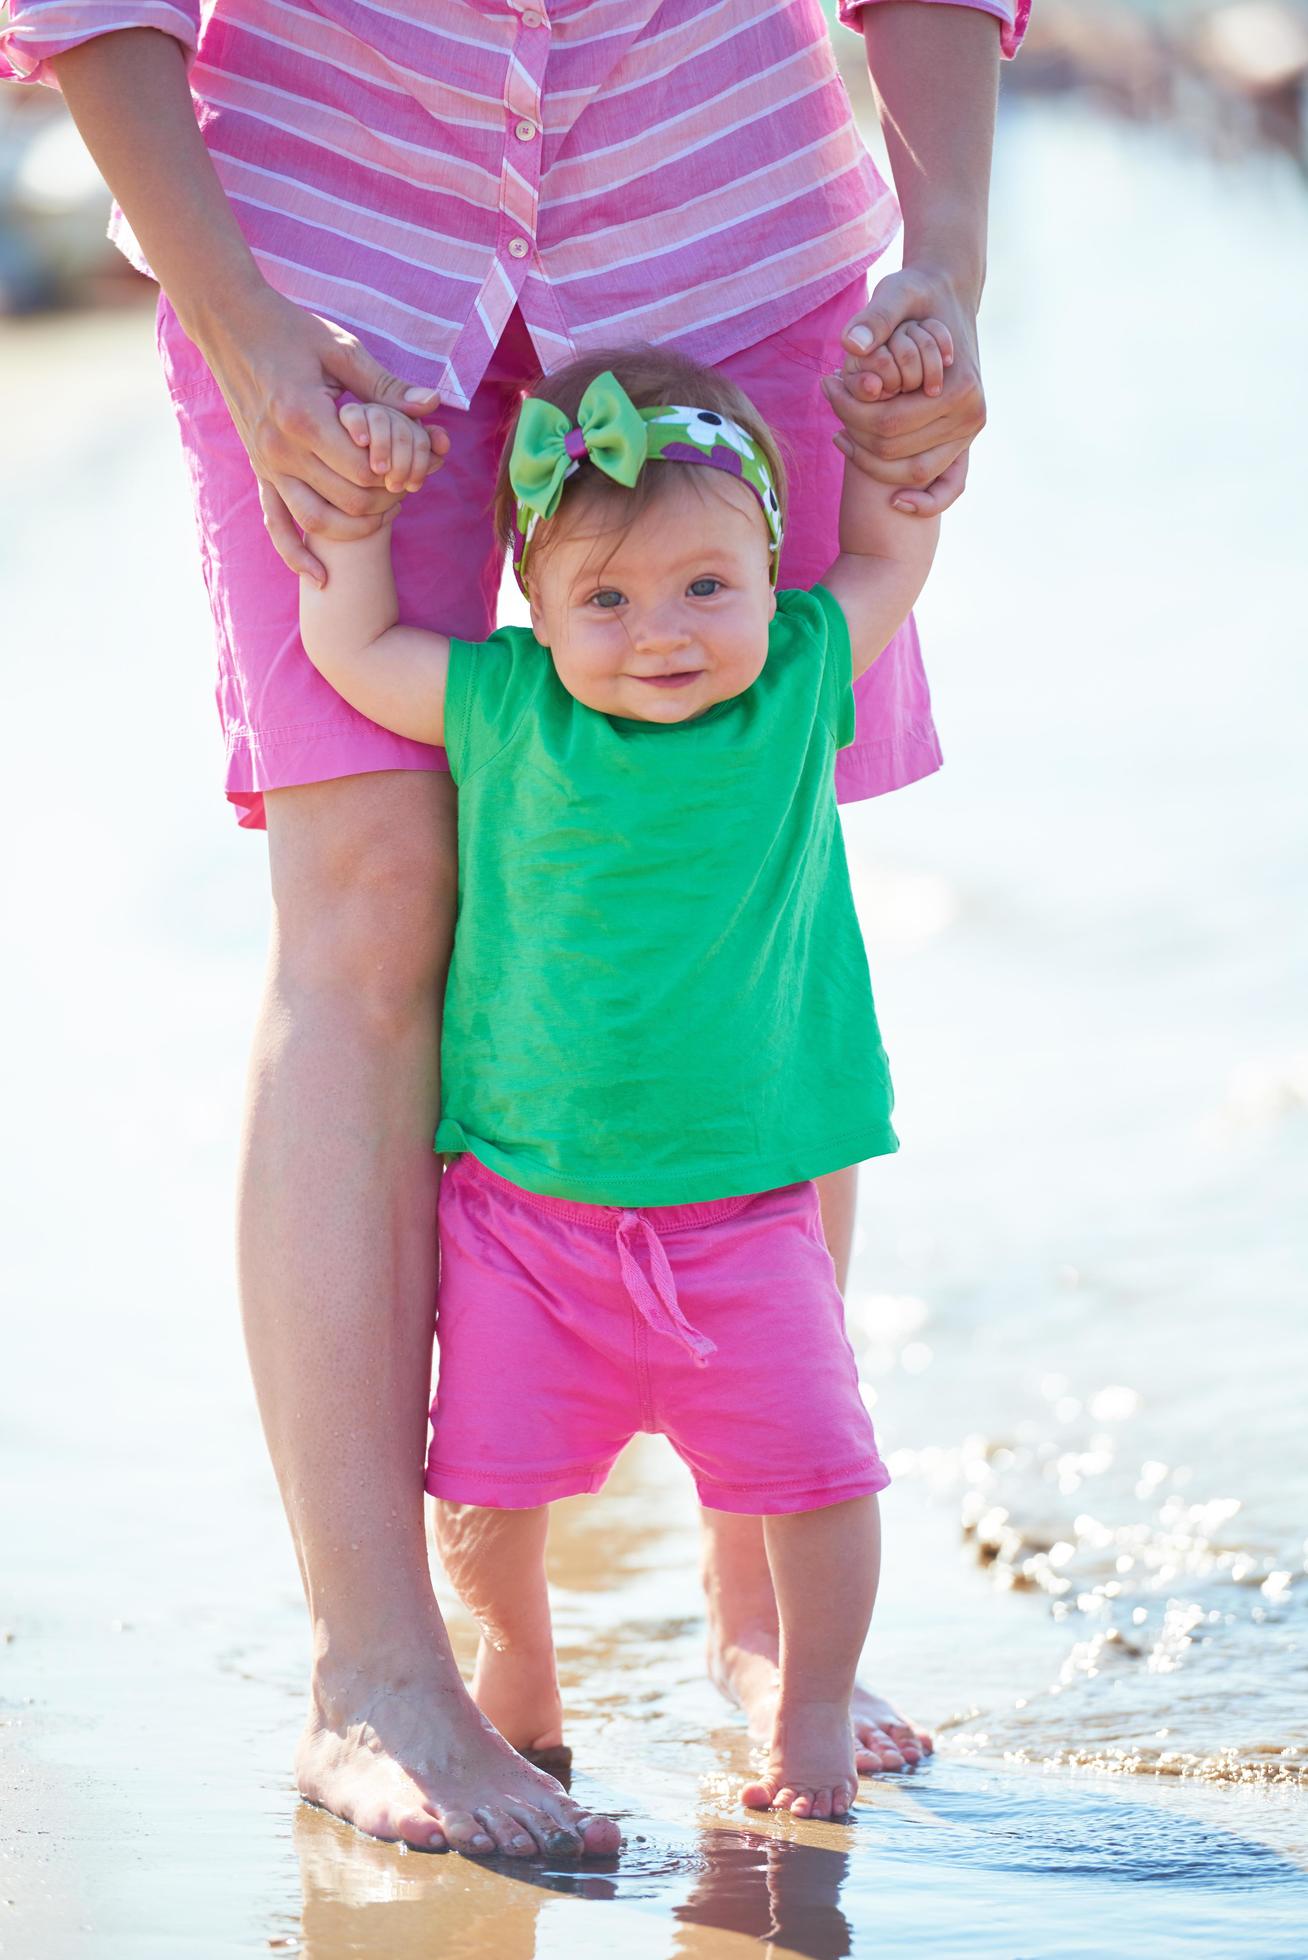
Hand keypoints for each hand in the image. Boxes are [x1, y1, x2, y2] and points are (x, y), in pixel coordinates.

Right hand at [192, 282, 448, 582]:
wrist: (229, 323)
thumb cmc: (289, 329)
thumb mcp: (341, 349)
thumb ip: (386, 386)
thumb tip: (432, 406)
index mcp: (304, 418)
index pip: (365, 470)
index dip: (398, 472)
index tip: (415, 457)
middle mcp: (282, 450)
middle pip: (349, 501)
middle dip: (387, 499)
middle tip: (407, 483)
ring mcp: (267, 466)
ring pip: (318, 523)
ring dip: (357, 528)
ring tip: (383, 514)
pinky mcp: (259, 471)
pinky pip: (276, 525)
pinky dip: (298, 556)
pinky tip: (321, 578)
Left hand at [823, 265, 985, 516]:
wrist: (949, 297)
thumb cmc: (919, 295)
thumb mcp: (897, 292)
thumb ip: (876, 317)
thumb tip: (853, 346)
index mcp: (959, 386)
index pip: (887, 423)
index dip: (848, 411)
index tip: (826, 385)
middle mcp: (972, 415)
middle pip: (895, 450)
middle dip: (854, 432)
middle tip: (830, 399)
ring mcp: (970, 433)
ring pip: (912, 473)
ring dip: (871, 461)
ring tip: (841, 430)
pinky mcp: (965, 443)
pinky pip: (948, 487)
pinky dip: (924, 502)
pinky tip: (894, 502)